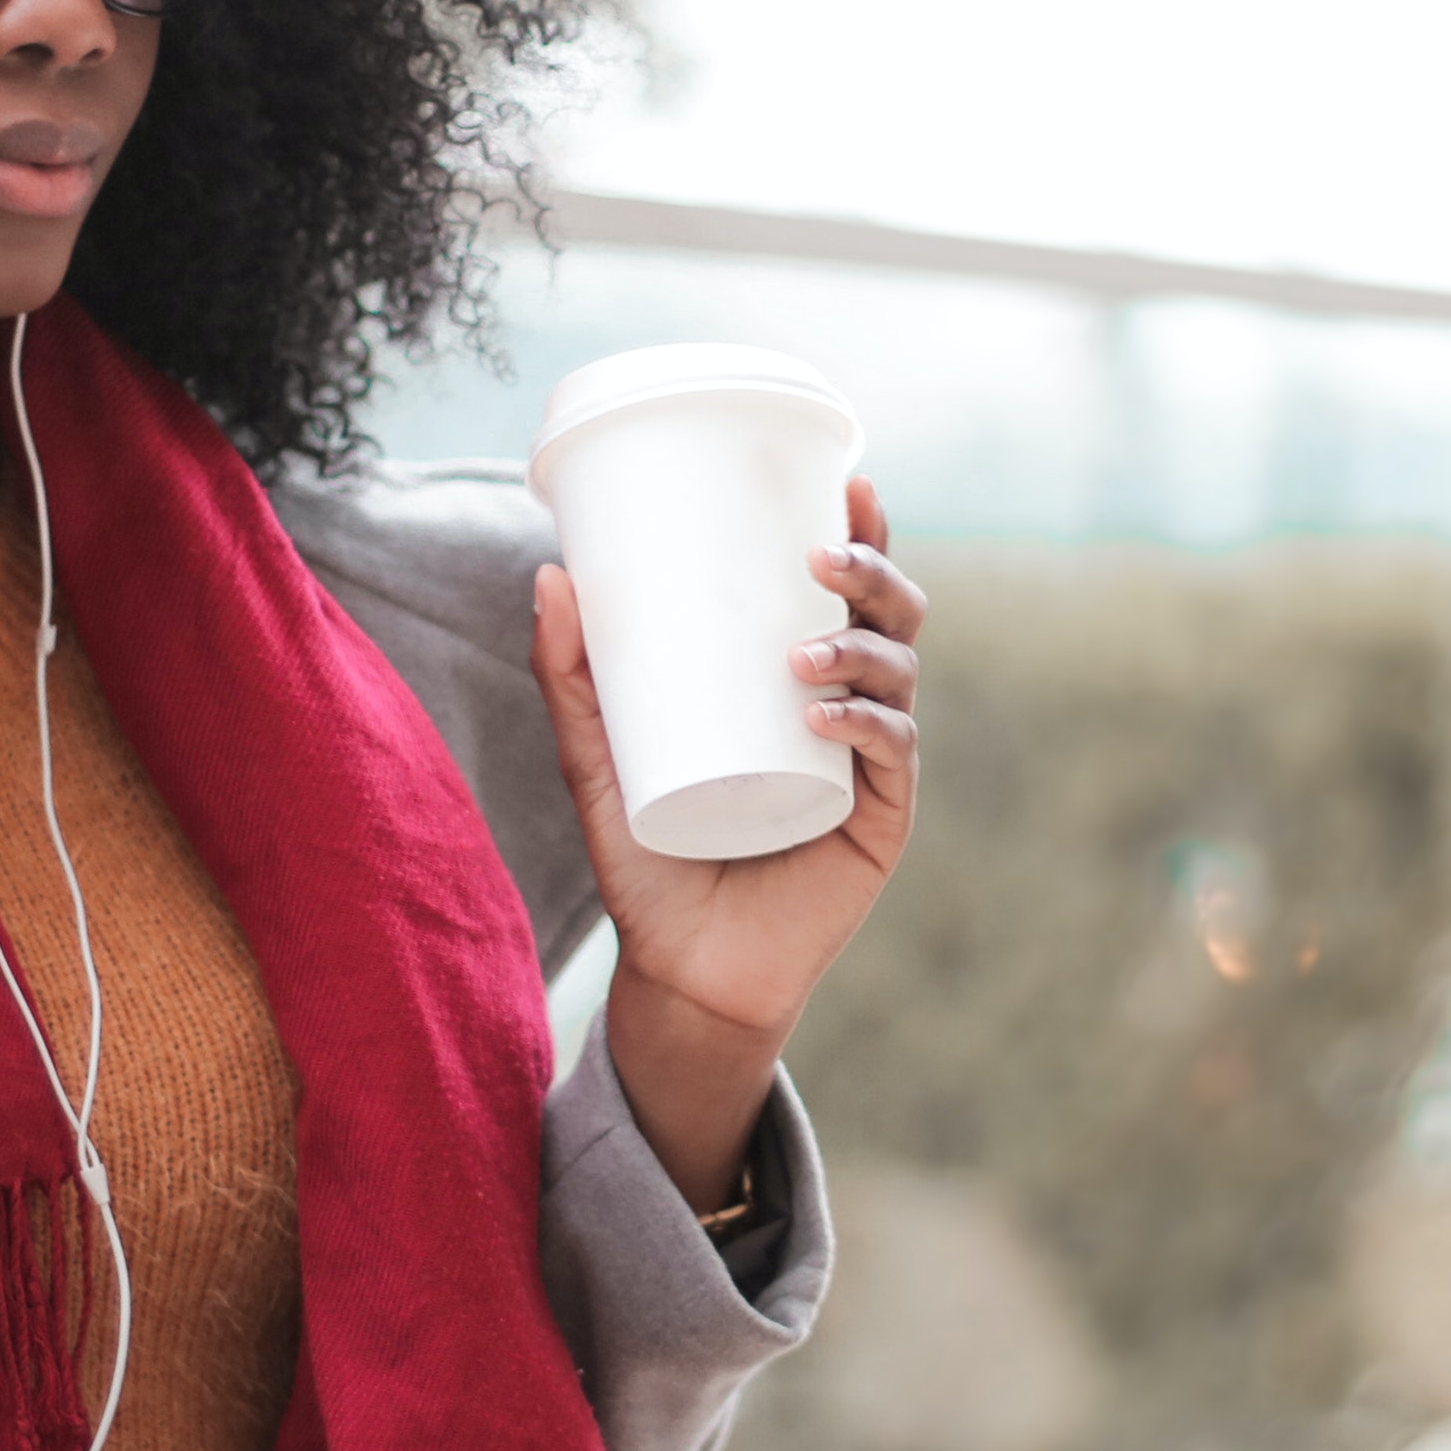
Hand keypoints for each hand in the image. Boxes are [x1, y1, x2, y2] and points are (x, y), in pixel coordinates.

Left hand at [535, 478, 923, 1207]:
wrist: (681, 969)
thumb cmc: (649, 859)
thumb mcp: (598, 758)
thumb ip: (570, 678)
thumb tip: (549, 574)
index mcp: (800, 679)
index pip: (847, 590)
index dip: (861, 530)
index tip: (842, 480)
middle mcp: (850, 710)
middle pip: (894, 617)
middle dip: (873, 571)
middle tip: (817, 558)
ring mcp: (871, 767)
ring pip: (901, 676)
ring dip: (861, 647)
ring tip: (800, 652)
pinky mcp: (879, 824)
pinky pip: (892, 757)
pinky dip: (867, 726)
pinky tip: (828, 717)